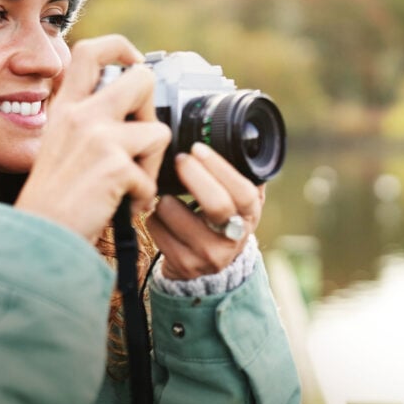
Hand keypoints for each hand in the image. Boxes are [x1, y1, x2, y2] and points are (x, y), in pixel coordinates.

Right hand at [15, 35, 171, 242]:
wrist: (38, 237)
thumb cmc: (54, 200)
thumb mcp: (61, 146)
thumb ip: (88, 122)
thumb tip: (133, 113)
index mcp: (66, 107)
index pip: (91, 51)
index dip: (122, 49)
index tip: (136, 65)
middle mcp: (81, 114)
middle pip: (143, 78)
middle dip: (153, 111)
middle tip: (140, 143)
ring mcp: (98, 137)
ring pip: (158, 132)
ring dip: (152, 164)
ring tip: (130, 186)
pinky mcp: (115, 165)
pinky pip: (152, 176)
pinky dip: (144, 197)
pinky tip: (122, 206)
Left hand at [147, 142, 265, 279]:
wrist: (212, 267)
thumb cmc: (222, 219)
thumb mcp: (238, 199)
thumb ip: (240, 172)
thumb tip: (237, 137)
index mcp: (250, 214)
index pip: (243, 191)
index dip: (220, 168)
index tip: (198, 148)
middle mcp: (234, 238)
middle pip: (216, 204)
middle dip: (193, 175)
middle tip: (180, 159)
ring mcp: (209, 255)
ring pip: (175, 213)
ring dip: (165, 198)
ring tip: (168, 196)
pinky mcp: (184, 265)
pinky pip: (157, 228)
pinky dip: (154, 217)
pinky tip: (162, 217)